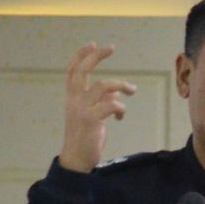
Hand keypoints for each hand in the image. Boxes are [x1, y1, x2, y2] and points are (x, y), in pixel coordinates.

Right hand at [59, 43, 137, 172]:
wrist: (76, 159)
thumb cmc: (86, 137)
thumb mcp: (93, 115)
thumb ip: (102, 101)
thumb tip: (117, 92)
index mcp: (72, 98)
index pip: (72, 71)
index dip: (81, 56)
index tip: (93, 44)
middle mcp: (74, 100)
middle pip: (82, 71)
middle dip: (96, 57)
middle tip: (111, 47)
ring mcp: (82, 109)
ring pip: (102, 86)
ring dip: (121, 85)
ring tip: (132, 89)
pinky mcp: (91, 120)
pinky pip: (111, 105)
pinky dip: (120, 108)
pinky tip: (120, 118)